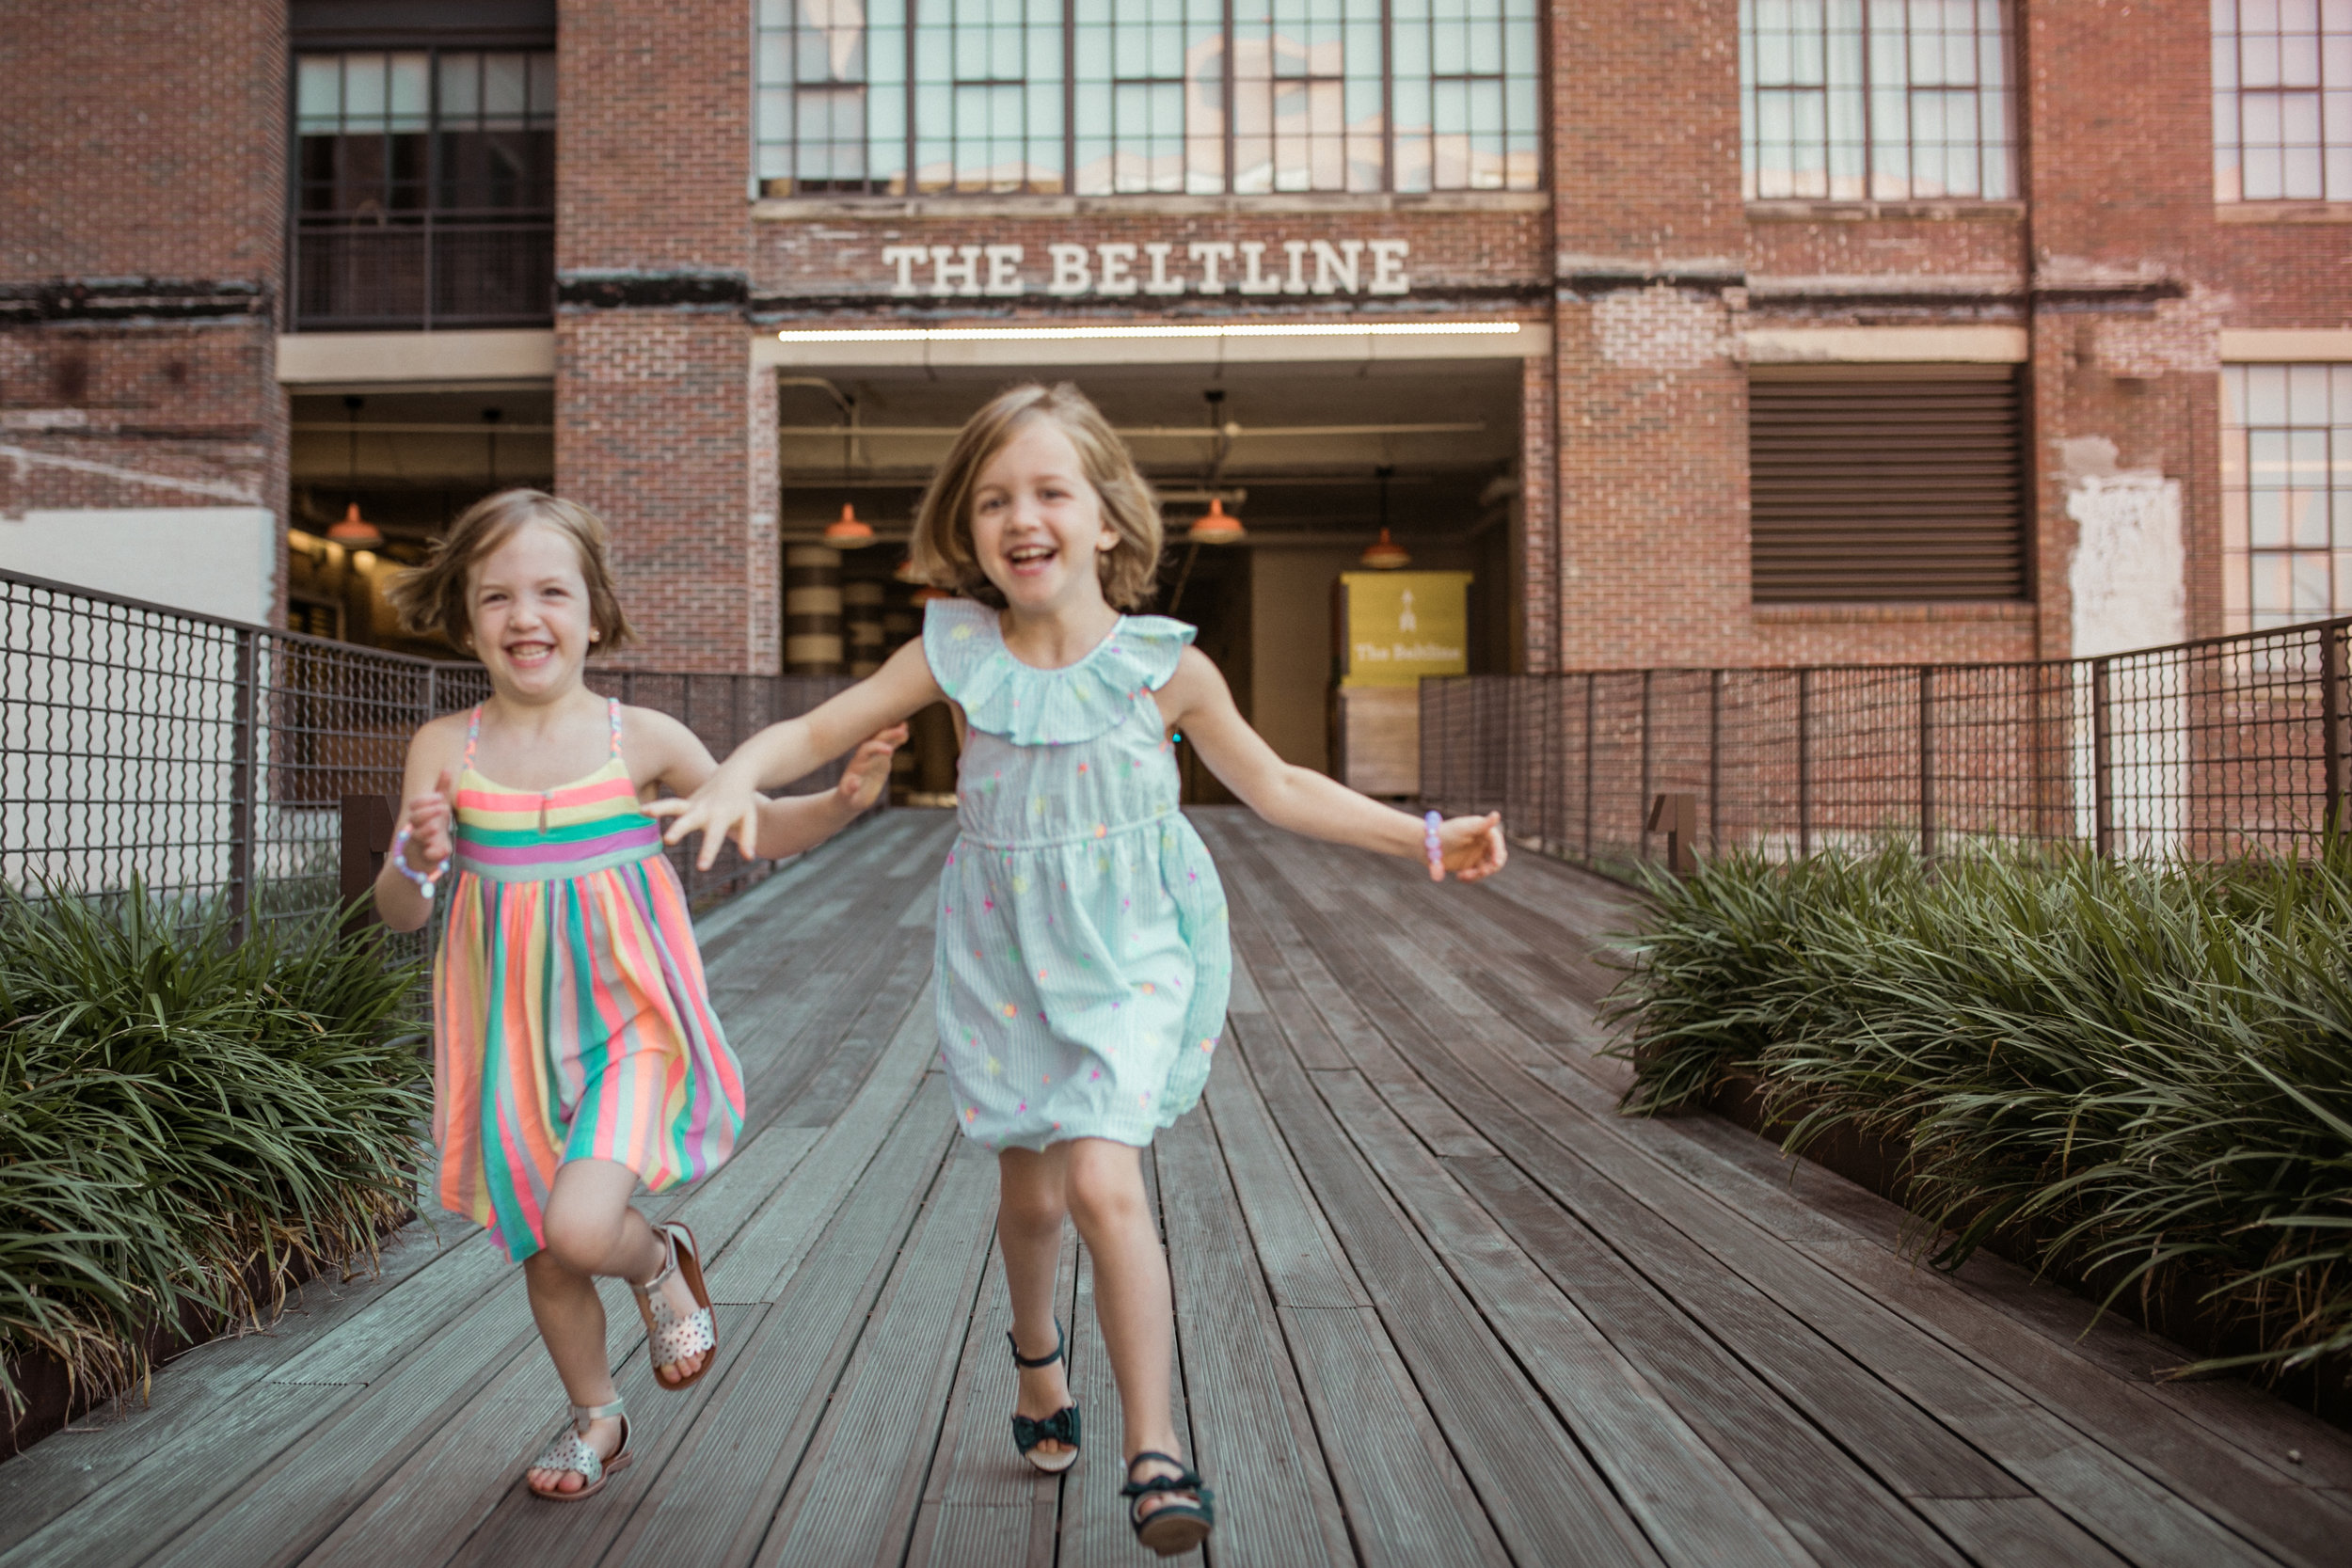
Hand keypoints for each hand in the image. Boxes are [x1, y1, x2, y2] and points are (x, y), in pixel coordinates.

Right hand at [401, 770, 455, 874]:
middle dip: (427, 812)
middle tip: (443, 808)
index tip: (439, 797)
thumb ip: (441, 790)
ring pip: (417, 837)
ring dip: (426, 831)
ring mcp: (419, 844)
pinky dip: (435, 854)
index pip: (415, 804)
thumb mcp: (438, 809)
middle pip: (414, 818)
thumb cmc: (431, 828)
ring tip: (436, 827)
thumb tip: (447, 768)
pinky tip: (444, 850)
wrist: (421, 859)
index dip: (425, 800)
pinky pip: (428, 857)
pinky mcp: (427, 858)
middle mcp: (415, 828)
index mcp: (418, 815)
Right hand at [647, 763, 762, 871]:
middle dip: (678, 829)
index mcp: (721, 816)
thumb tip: (750, 857)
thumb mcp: (750, 818)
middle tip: (668, 840)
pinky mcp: (685, 803)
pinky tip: (638, 812)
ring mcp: (692, 804)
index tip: (701, 868)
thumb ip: (749, 837)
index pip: (714, 837)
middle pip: (689, 820)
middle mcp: (704, 809)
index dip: (707, 852)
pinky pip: (668, 806)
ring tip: (642, 811)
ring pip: (673, 805)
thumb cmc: (742, 802)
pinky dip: (654, 808)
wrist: (735, 775)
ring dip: (658, 807)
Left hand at [835, 724, 906, 812]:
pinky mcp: (881, 760)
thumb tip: (854, 784)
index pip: (867, 750)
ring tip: (905, 726)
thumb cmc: (848, 798)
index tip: (889, 751)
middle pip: (876, 740)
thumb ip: (850, 789)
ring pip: (883, 740)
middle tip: (903, 730)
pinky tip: (905, 732)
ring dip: (893, 733)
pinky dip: (896, 739)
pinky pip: (889, 746)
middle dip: (888, 735)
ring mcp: (874, 757)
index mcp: (857, 763)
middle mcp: (865, 756)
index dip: (877, 748)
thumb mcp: (848, 797)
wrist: (849, 798)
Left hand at [1433, 811, 1506, 882]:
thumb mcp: (1463, 828)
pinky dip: (1470, 879)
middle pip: (1496, 858)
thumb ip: (1481, 824)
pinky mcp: (1469, 866)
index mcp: (1484, 831)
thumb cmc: (1445, 832)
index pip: (1497, 843)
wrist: (1426, 845)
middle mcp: (1483, 843)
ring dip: (1478, 875)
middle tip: (1481, 872)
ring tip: (1463, 875)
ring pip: (1487, 869)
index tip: (1495, 863)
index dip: (1498, 853)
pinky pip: (1476, 876)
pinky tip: (1459, 877)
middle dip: (1491, 867)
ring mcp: (1477, 855)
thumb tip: (1497, 814)